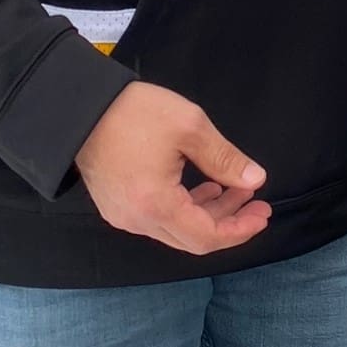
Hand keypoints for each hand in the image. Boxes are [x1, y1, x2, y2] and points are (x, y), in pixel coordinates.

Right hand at [74, 81, 270, 254]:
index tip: (264, 212)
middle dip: (229, 222)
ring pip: (176, 229)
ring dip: (210, 213)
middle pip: (192, 238)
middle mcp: (136, 220)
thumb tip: (256, 179)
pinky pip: (159, 219)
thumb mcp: (190, 128)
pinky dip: (187, 208)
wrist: (82, 108)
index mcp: (155, 205)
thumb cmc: (137, 113)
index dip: (239, 230)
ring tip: (236, 189)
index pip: (205, 237)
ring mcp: (123, 215)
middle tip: (257, 202)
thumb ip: (224, 159)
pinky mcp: (118, 206)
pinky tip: (205, 188)